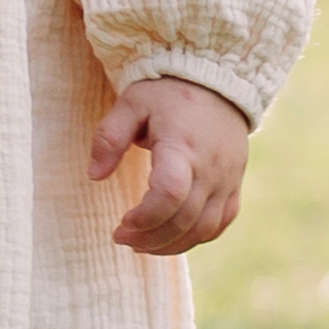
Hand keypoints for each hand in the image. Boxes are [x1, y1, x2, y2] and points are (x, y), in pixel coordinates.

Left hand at [92, 76, 249, 254]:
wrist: (216, 84)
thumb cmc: (166, 94)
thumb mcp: (131, 103)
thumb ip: (109, 137)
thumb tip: (94, 176)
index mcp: (182, 145)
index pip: (170, 194)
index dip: (145, 217)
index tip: (121, 222)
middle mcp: (210, 167)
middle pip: (184, 220)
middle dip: (149, 237)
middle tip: (121, 236)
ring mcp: (227, 180)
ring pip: (203, 229)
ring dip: (170, 245)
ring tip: (139, 244)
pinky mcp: (234, 186)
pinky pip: (219, 224)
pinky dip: (194, 239)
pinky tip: (169, 239)